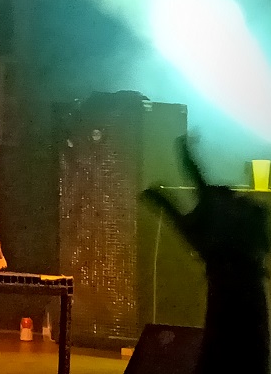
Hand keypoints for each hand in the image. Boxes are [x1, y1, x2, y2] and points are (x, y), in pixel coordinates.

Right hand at [141, 135, 269, 270]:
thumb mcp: (182, 226)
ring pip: (234, 199)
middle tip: (211, 217)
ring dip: (230, 207)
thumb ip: (164, 206)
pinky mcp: (260, 212)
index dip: (187, 152)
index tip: (182, 136)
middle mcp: (226, 192)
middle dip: (214, 198)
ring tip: (229, 227)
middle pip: (216, 189)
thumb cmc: (205, 244)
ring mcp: (245, 202)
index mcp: (207, 194)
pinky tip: (243, 227)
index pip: (193, 168)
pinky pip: (252, 208)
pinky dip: (247, 214)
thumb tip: (143, 190)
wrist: (237, 265)